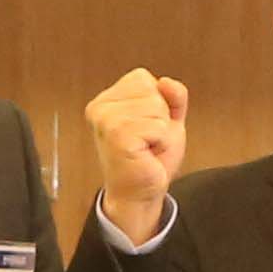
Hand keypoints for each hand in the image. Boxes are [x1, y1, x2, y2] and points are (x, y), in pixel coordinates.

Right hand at [86, 67, 189, 241]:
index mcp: (106, 99)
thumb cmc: (149, 158)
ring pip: (157, 108)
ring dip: (161, 132)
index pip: (143, 78)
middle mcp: (101, 107)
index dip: (156, 103)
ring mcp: (107, 121)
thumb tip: (165, 82)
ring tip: (146, 148)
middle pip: (152, 92)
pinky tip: (146, 155)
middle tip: (146, 141)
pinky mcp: (118, 136)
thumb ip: (172, 96)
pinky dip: (161, 143)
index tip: (144, 127)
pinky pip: (159, 127)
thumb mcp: (167, 118)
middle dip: (160, 118)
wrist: (140, 193)